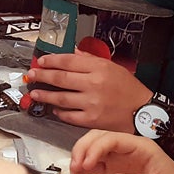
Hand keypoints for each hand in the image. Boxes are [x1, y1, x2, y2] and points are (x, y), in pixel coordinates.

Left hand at [26, 50, 152, 129]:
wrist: (143, 112)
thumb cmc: (129, 89)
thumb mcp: (113, 67)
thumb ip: (91, 59)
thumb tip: (73, 53)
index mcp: (99, 68)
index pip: (68, 61)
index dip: (51, 61)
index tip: (41, 61)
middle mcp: (94, 84)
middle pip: (60, 78)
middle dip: (42, 76)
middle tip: (31, 75)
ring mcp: (92, 103)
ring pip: (61, 98)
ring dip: (45, 96)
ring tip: (35, 94)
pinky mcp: (91, 120)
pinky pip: (69, 116)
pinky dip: (59, 112)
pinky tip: (54, 110)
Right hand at [70, 130, 173, 173]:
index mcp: (141, 147)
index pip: (112, 139)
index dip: (95, 148)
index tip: (85, 164)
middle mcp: (129, 150)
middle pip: (98, 139)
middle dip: (82, 151)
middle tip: (75, 169)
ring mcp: (121, 160)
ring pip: (92, 151)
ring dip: (80, 161)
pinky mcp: (116, 171)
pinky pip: (94, 166)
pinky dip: (83, 172)